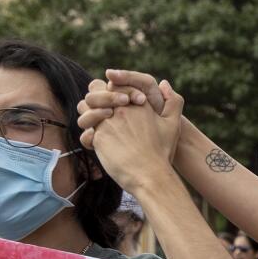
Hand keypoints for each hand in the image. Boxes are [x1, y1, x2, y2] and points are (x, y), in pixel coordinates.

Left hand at [78, 77, 181, 191]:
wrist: (150, 175)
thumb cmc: (162, 151)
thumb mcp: (173, 124)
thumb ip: (173, 102)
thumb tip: (163, 83)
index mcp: (137, 102)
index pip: (114, 84)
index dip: (112, 91)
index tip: (118, 103)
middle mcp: (120, 109)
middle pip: (95, 90)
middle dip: (95, 98)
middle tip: (103, 112)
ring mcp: (107, 122)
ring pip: (84, 108)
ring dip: (88, 116)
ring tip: (97, 127)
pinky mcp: (97, 138)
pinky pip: (85, 132)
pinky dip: (89, 138)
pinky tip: (98, 146)